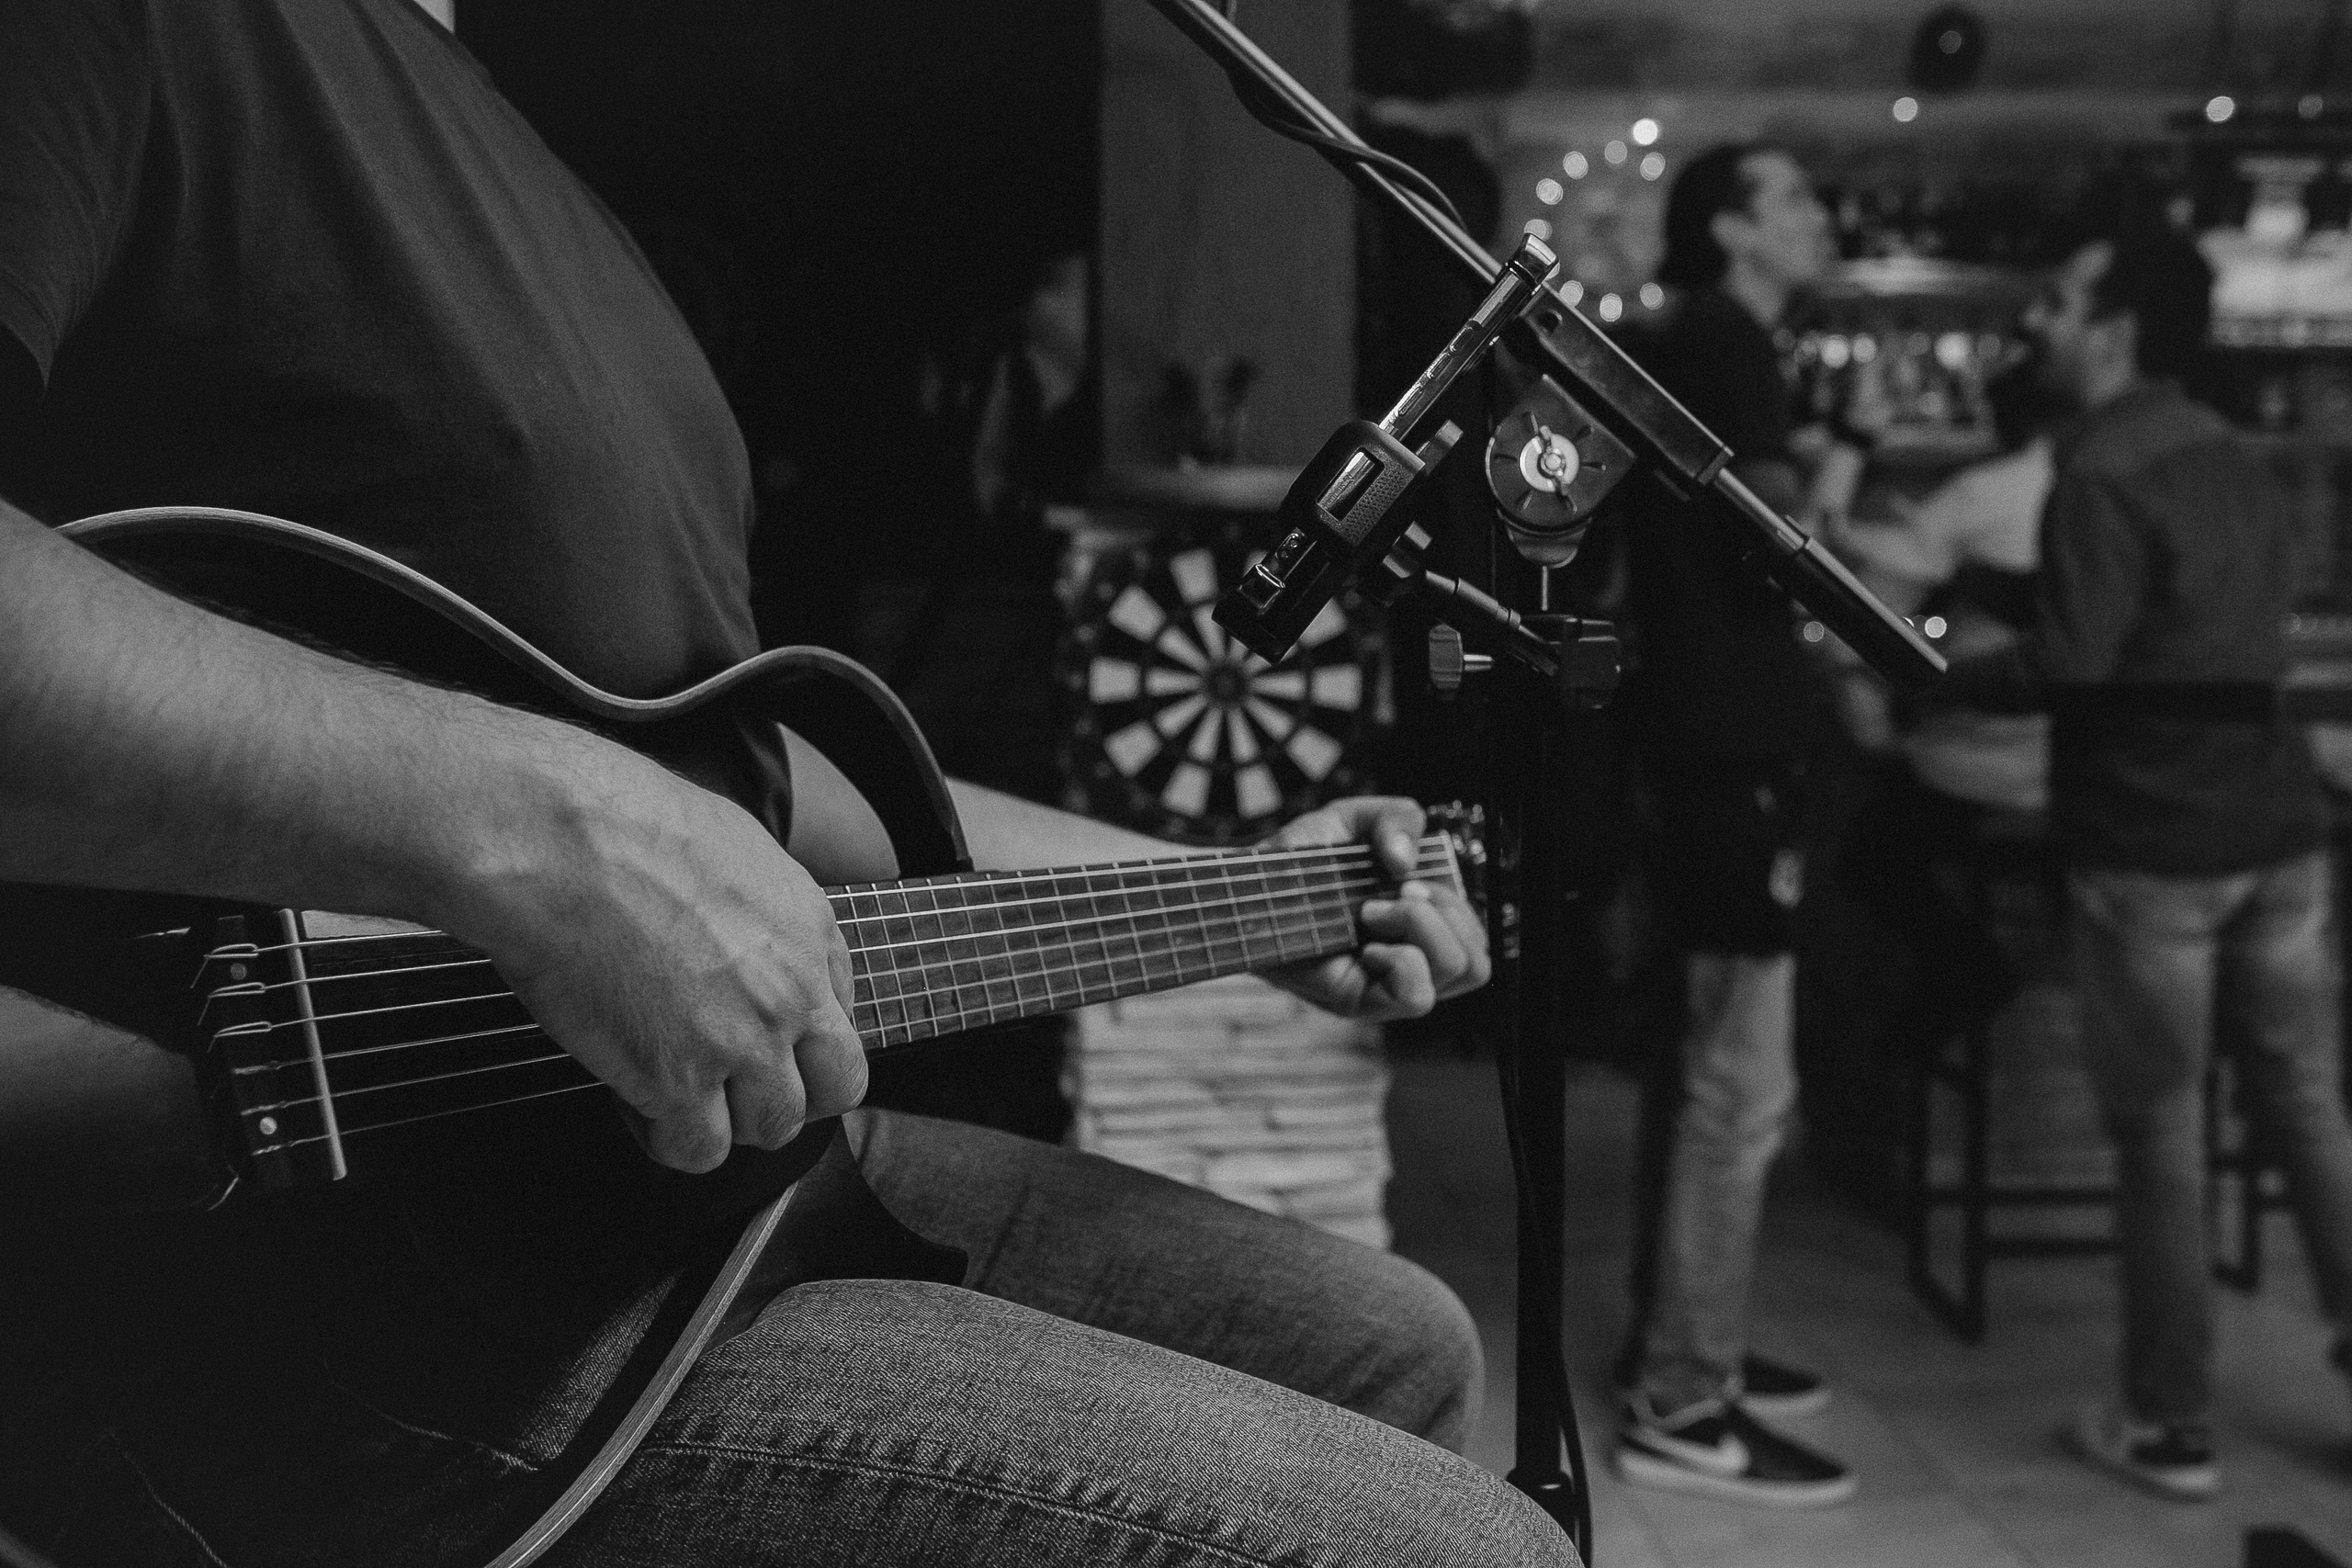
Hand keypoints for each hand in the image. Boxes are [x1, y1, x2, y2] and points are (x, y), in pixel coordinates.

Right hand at [440, 739, 867, 1173]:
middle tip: (738, 1085)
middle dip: (791, 1093)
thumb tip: (744, 934)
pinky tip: (639, 1103)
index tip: (761, 1039)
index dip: (798, 1037)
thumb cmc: (622, 825)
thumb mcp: (735, 849)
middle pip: (836, 1087)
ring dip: (728, 1119)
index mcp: (810, 932)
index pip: (841, 1016)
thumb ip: (760, 910)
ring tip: (679, 1092)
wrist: (560, 843)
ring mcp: (742, 1044)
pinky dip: (669, 1140)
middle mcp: (792, 994)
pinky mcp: (677, 1082)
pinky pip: (699, 1150)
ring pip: (771, 1127)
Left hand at [1256, 795, 1489, 1020]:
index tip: (1402, 879)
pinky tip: (1366, 944)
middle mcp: (1409, 964)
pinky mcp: (1359, 1002)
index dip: (1453, 902)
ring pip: (1461, 971)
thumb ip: (1397, 817)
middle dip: (1444, 912)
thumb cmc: (1297, 860)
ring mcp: (1386, 988)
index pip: (1476, 939)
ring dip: (1424, 928)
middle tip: (1391, 896)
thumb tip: (1405, 862)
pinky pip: (1418, 997)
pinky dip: (1402, 958)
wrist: (1244, 887)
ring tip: (1371, 912)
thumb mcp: (1352, 819)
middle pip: (1478, 961)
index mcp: (1419, 931)